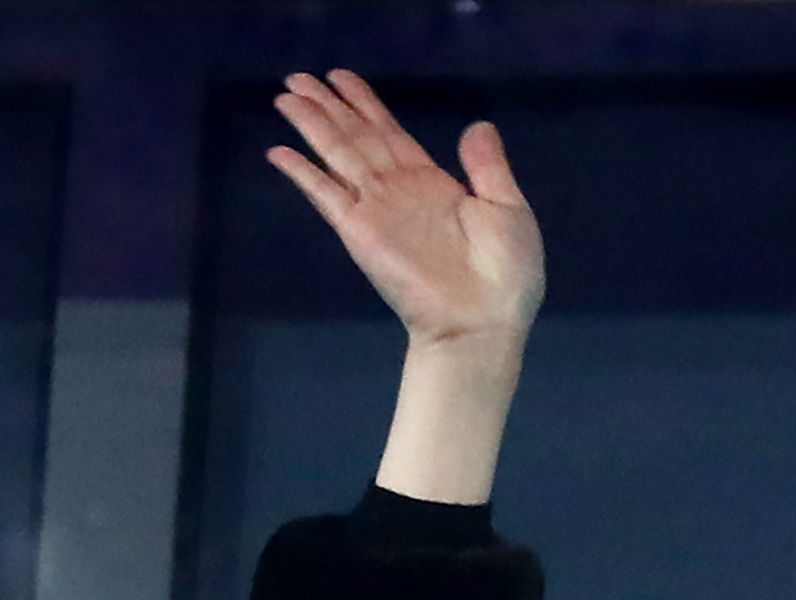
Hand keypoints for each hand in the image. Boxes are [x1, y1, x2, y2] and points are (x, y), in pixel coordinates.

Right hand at [269, 70, 544, 347]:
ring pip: (338, 155)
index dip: (365, 105)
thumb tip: (478, 125)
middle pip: (357, 138)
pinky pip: (326, 194)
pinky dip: (303, 173)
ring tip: (286, 95)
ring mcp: (376, 210)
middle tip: (298, 76)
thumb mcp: (509, 209)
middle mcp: (399, 192)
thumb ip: (488, 167)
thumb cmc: (506, 273)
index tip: (341, 78)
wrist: (483, 321)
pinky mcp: (358, 232)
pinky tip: (279, 151)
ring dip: (312, 125)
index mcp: (434, 185)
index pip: (391, 135)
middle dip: (329, 107)